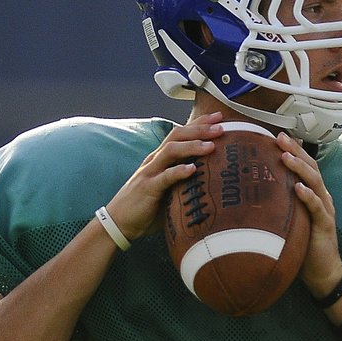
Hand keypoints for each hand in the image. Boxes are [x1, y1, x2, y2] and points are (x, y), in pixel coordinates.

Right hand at [106, 112, 224, 241]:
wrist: (120, 222)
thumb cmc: (148, 205)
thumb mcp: (169, 188)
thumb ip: (186, 179)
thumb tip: (214, 179)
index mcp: (161, 157)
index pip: (181, 133)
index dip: (199, 123)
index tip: (220, 117)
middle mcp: (155, 160)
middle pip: (178, 136)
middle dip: (200, 129)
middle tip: (221, 127)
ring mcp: (150, 172)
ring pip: (171, 151)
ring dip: (192, 146)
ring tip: (211, 146)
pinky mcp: (148, 188)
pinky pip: (164, 177)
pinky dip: (178, 171)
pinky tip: (192, 169)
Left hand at [276, 132, 341, 295]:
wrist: (323, 271)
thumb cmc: (303, 244)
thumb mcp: (289, 219)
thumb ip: (278, 203)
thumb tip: (252, 192)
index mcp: (312, 193)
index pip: (303, 165)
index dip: (292, 149)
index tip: (275, 135)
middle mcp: (321, 196)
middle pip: (309, 167)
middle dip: (295, 150)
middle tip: (279, 137)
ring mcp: (324, 209)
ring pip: (314, 182)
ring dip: (300, 168)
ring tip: (285, 156)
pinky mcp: (324, 224)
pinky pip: (317, 207)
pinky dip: (308, 196)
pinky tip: (298, 188)